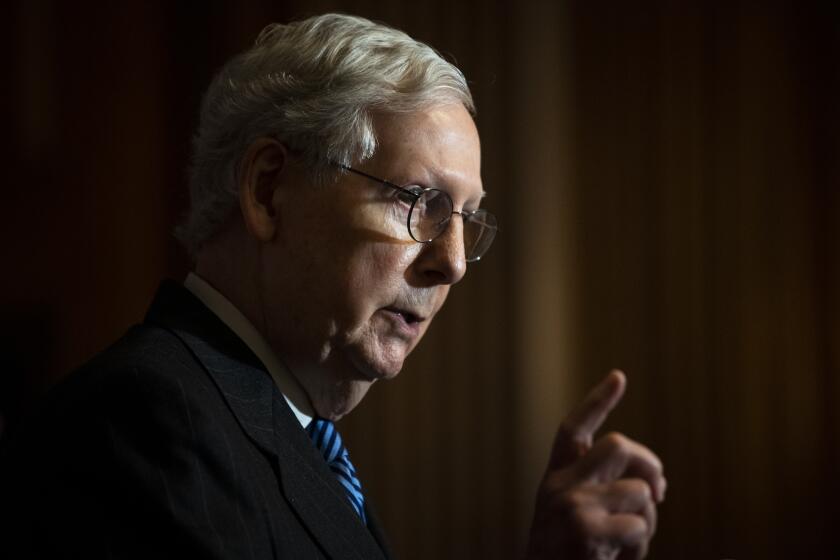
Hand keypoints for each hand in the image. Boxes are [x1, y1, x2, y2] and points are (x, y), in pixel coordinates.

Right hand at [525, 370, 665, 559]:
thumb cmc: (569, 559)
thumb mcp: (575, 518)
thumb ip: (599, 492)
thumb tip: (652, 483)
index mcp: (554, 480)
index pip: (574, 430)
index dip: (596, 402)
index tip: (619, 377)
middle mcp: (558, 486)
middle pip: (617, 446)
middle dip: (649, 464)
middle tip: (662, 492)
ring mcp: (572, 506)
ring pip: (638, 490)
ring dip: (647, 519)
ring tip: (628, 543)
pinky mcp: (587, 531)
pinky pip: (639, 525)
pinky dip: (640, 546)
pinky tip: (620, 559)